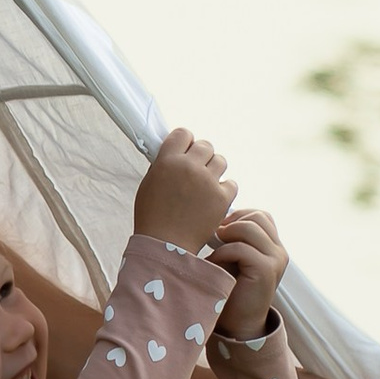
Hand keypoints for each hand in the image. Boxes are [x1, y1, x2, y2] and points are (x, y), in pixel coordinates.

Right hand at [133, 125, 235, 254]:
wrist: (164, 245)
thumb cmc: (152, 218)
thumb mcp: (148, 185)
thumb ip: (163, 166)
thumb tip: (176, 155)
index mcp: (167, 161)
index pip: (183, 134)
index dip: (186, 142)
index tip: (186, 152)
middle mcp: (189, 166)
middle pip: (205, 146)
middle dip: (201, 157)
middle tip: (196, 172)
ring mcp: (207, 181)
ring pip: (221, 161)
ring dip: (214, 170)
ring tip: (205, 186)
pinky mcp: (222, 197)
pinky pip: (231, 183)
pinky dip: (224, 190)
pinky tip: (213, 199)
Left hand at [208, 204, 287, 338]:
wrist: (237, 325)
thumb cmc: (229, 290)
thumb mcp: (232, 258)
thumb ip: (233, 237)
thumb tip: (216, 215)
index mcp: (273, 246)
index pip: (260, 215)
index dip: (237, 216)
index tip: (218, 230)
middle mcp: (279, 251)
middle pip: (257, 216)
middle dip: (231, 223)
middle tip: (214, 239)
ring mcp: (276, 260)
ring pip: (249, 227)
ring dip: (226, 237)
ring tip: (214, 253)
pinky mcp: (267, 270)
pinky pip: (241, 248)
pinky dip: (222, 253)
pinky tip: (214, 266)